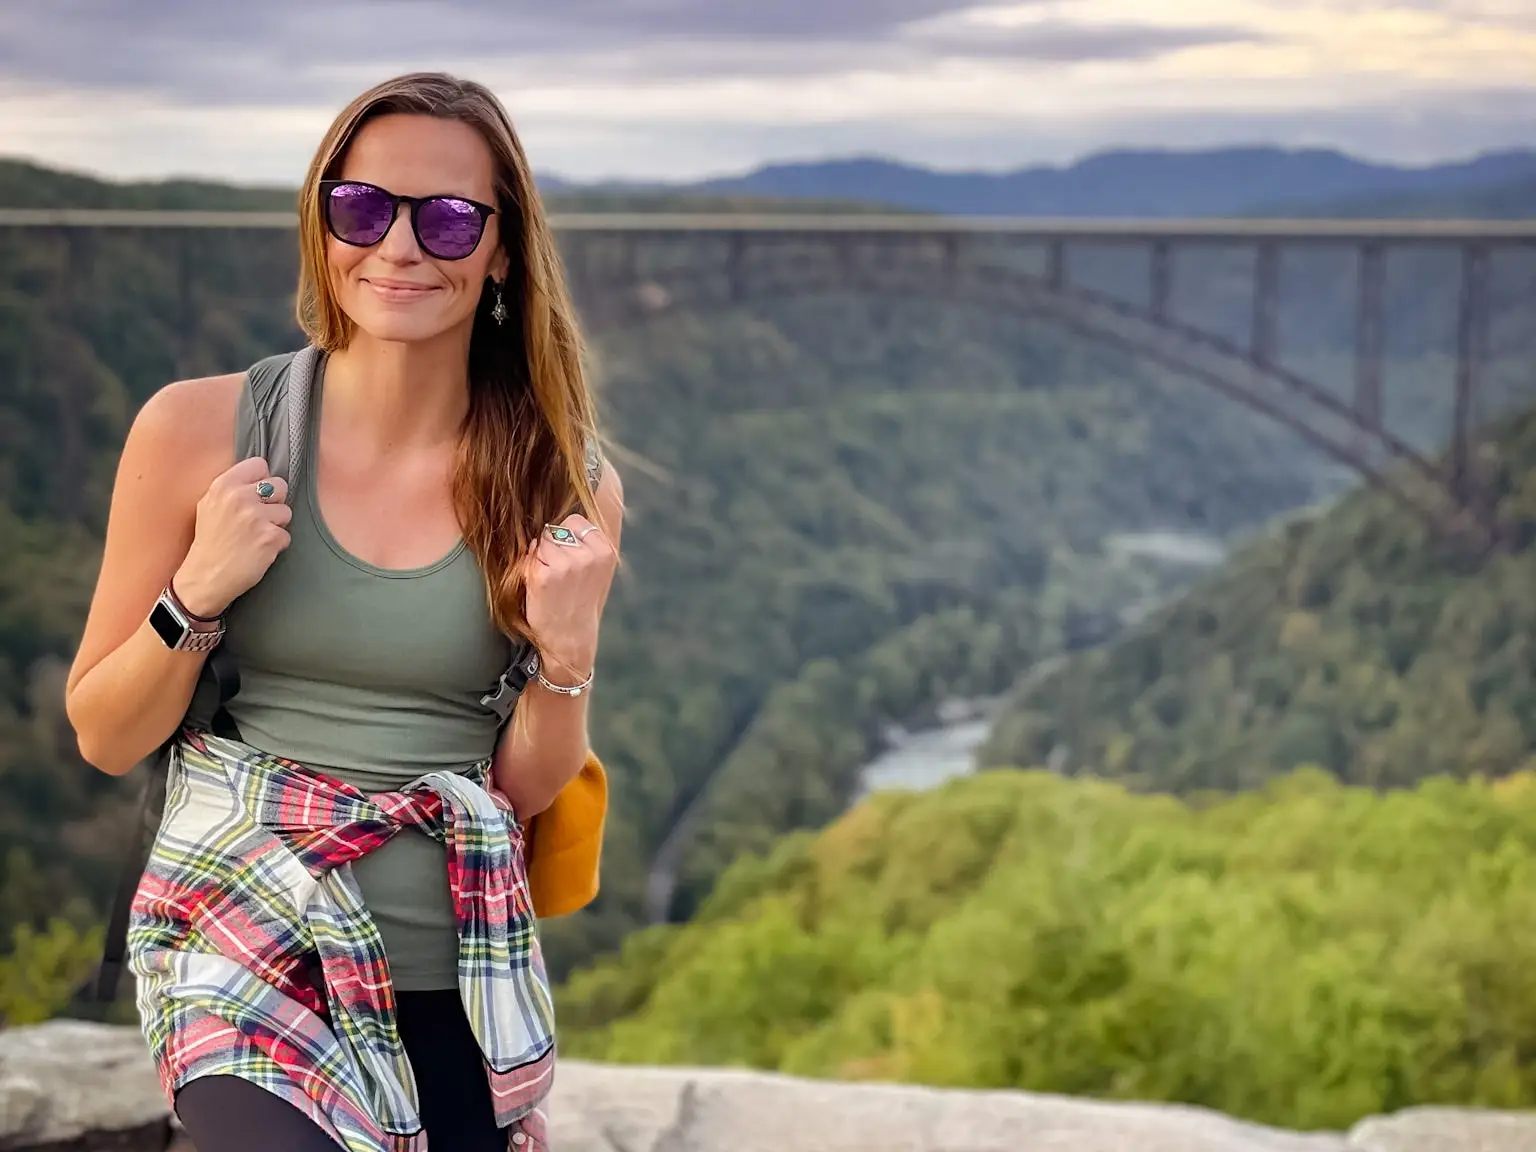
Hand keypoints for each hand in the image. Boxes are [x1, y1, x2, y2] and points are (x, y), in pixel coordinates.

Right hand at [174, 456, 292, 617]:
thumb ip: (232, 488)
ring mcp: (256, 517)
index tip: (256, 494)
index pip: (259, 464)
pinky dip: (276, 544)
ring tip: (256, 536)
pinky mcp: (270, 537)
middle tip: (257, 518)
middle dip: (273, 502)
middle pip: (280, 485)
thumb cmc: (209, 542)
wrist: (205, 577)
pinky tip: (259, 550)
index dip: (262, 480)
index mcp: (224, 485)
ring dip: (276, 524)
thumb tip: (259, 477)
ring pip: (286, 511)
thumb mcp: (209, 505)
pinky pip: (286, 535)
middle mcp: (240, 497)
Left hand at [526, 514, 617, 679]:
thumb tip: (565, 503)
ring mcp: (567, 565)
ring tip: (549, 579)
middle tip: (559, 574)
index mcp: (604, 550)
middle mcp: (589, 555)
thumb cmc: (578, 598)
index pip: (575, 521)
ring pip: (541, 540)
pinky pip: (529, 556)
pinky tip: (540, 585)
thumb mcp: (594, 567)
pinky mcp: (545, 576)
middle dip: (552, 545)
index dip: (566, 537)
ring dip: (539, 557)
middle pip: (556, 529)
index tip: (569, 559)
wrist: (569, 636)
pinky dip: (529, 568)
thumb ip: (586, 540)